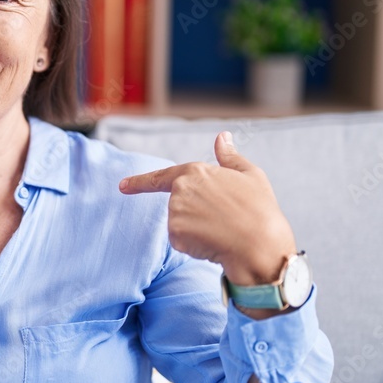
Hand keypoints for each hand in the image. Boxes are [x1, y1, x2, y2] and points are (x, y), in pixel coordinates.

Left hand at [118, 131, 295, 286]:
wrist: (261, 244)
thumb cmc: (260, 209)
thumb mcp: (250, 175)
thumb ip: (230, 157)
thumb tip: (222, 136)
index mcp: (195, 172)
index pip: (160, 177)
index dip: (139, 183)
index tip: (122, 186)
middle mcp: (180, 190)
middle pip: (178, 207)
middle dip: (195, 216)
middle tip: (223, 220)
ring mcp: (175, 212)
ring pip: (180, 225)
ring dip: (196, 231)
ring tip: (222, 230)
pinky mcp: (175, 234)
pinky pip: (182, 242)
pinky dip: (195, 246)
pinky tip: (214, 243)